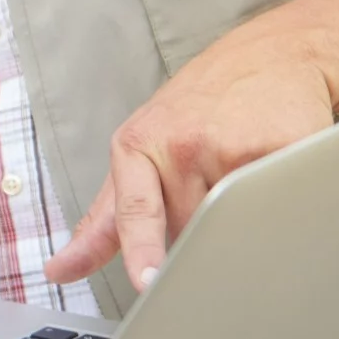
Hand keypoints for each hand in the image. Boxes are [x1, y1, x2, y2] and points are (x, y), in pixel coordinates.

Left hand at [46, 0, 338, 292]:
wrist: (266, 56)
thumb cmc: (198, 107)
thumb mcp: (137, 149)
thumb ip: (103, 218)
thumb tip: (60, 268)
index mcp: (136, 147)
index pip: (135, 211)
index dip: (143, 251)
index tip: (147, 282)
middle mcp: (178, 145)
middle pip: (188, 234)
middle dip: (195, 236)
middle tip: (208, 199)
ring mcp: (228, 146)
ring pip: (228, 227)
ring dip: (234, 224)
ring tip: (238, 182)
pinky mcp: (278, 149)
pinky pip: (271, 205)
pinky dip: (273, 208)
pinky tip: (269, 180)